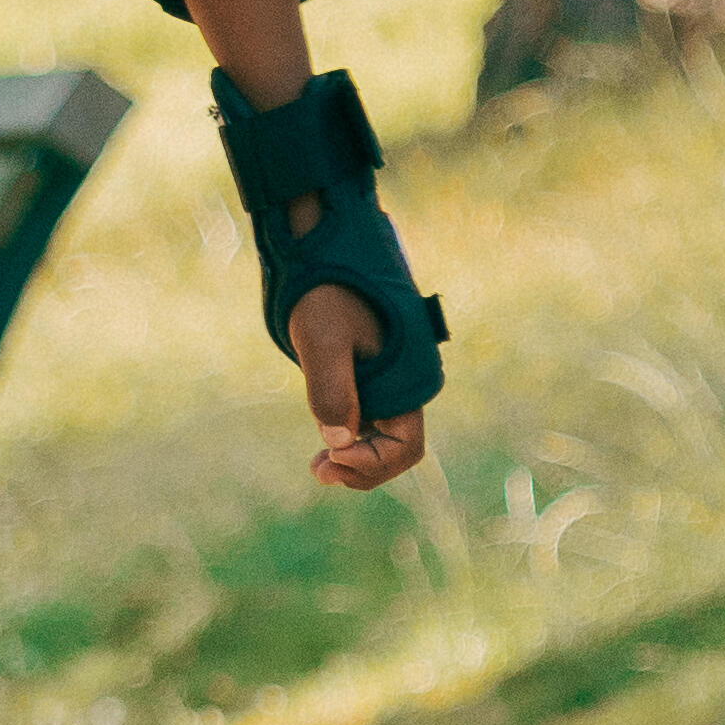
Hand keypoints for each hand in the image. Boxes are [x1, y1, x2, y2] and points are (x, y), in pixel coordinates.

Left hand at [292, 279, 426, 494]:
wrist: (324, 251)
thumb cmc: (326, 290)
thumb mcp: (324, 338)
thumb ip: (331, 388)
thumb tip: (339, 442)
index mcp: (406, 380)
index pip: (405, 446)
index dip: (372, 462)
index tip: (332, 455)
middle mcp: (402, 387)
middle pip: (396, 450)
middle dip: (363, 469)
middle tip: (319, 472)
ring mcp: (385, 383)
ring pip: (380, 438)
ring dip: (354, 458)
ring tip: (318, 465)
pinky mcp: (366, 376)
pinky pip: (366, 421)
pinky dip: (348, 440)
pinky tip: (323, 443)